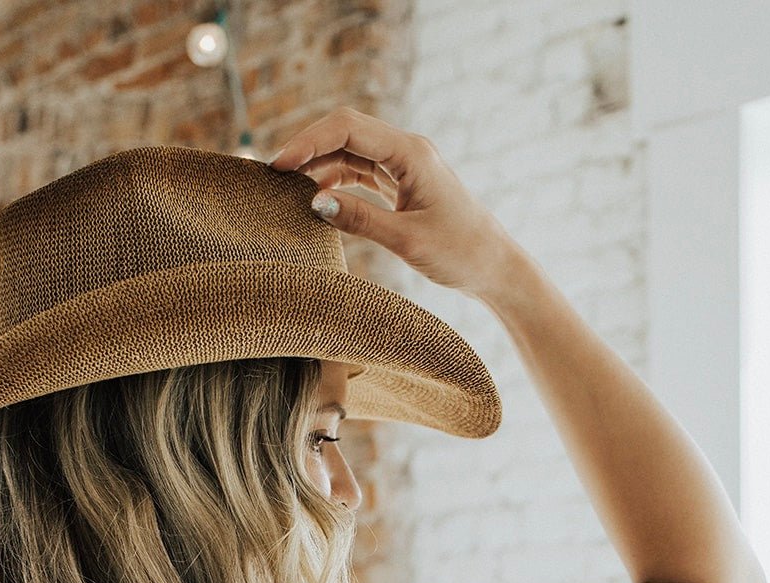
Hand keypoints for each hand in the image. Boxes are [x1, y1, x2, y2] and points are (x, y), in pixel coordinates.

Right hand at [267, 105, 514, 298]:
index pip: (348, 129)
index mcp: (411, 153)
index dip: (309, 141)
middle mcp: (408, 151)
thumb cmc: (460, 253)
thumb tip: (315, 204)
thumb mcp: (406, 240)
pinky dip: (338, 180)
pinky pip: (363, 172)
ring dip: (320, 165)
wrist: (495, 267)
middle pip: (347, 132)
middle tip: (274, 174)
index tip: (279, 165)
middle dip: (309, 148)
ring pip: (352, 152)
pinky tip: (317, 196)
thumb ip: (361, 220)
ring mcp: (406, 166)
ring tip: (289, 188)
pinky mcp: (404, 184)